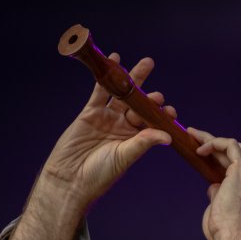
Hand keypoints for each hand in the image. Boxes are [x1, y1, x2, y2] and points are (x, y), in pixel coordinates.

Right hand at [35, 54, 173, 211]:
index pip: (152, 122)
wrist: (70, 178)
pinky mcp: (90, 113)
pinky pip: (100, 92)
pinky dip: (106, 78)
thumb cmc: (100, 174)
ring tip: (147, 63)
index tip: (169, 111)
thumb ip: (143, 142)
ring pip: (122, 95)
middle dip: (150, 96)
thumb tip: (168, 136)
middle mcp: (123, 127)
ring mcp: (107, 118)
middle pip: (139, 106)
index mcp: (135, 139)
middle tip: (159, 91)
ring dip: (132, 79)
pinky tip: (115, 61)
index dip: (161, 115)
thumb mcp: (124, 157)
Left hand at [189, 129, 240, 239]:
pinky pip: (230, 145)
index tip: (210, 159)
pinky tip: (200, 149)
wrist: (234, 239)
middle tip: (200, 142)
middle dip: (221, 145)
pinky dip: (214, 143)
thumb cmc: (227, 233)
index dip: (227, 161)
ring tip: (194, 137)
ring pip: (237, 146)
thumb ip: (222, 196)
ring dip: (214, 140)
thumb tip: (214, 187)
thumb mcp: (225, 211)